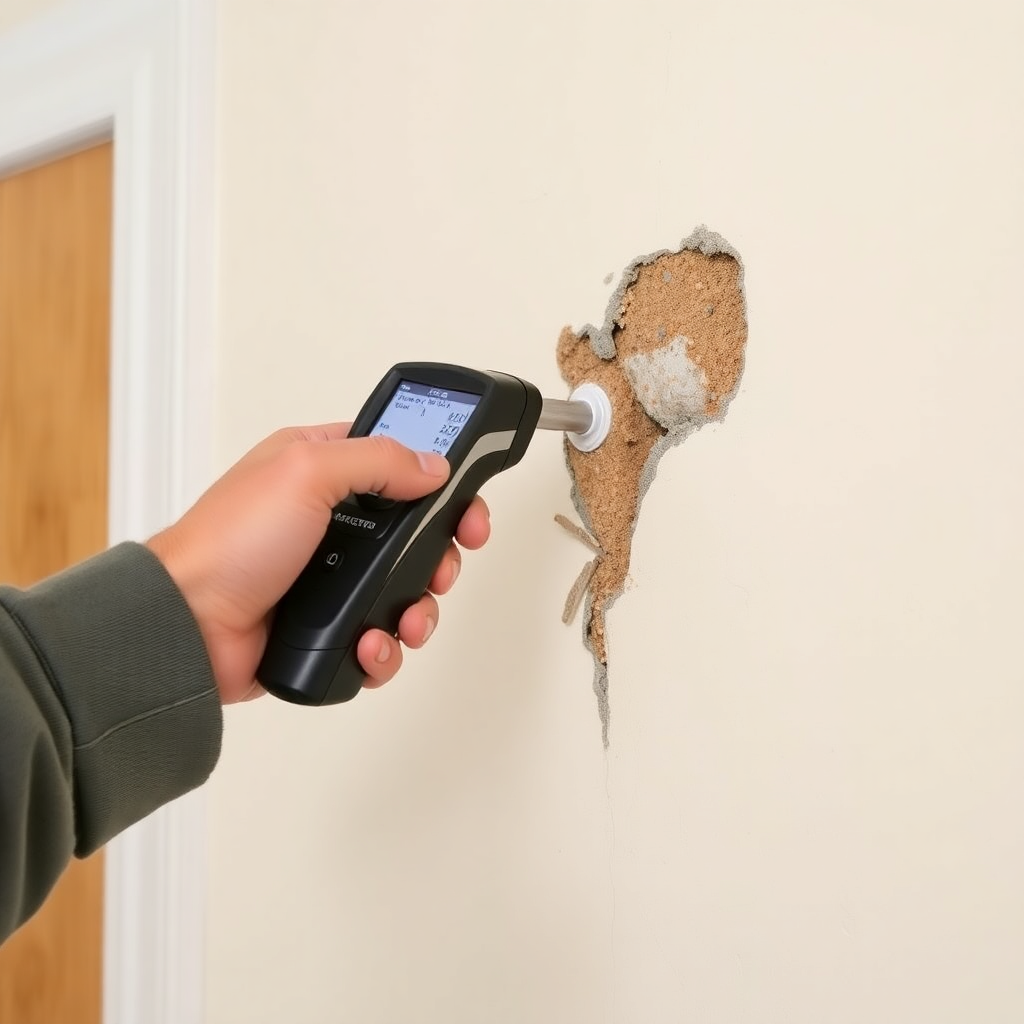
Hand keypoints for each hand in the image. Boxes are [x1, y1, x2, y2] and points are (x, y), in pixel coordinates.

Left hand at [146, 423, 489, 703]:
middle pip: (417, 534)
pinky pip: (381, 640)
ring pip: (406, 592)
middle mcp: (332, 523)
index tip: (467, 501)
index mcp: (323, 471)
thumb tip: (433, 466)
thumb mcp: (304, 471)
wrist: (188, 626)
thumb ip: (378, 458)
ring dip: (418, 609)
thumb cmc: (225, 543)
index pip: (401, 463)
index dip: (441, 480)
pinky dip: (384, 649)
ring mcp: (332, 577)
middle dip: (441, 554)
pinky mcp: (329, 627)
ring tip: (406, 618)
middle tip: (445, 565)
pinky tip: (368, 644)